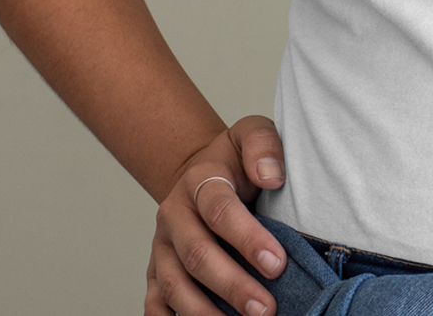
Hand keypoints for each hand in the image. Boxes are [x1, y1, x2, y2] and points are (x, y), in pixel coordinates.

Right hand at [146, 115, 288, 315]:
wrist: (201, 172)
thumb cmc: (235, 159)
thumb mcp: (252, 135)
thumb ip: (264, 146)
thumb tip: (272, 177)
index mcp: (199, 181)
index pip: (220, 211)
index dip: (248, 239)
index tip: (278, 264)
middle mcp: (174, 217)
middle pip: (197, 256)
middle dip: (233, 286)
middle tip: (266, 310)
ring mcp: (160, 249)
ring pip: (175, 287)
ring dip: (206, 314)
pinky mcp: (154, 274)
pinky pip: (156, 306)